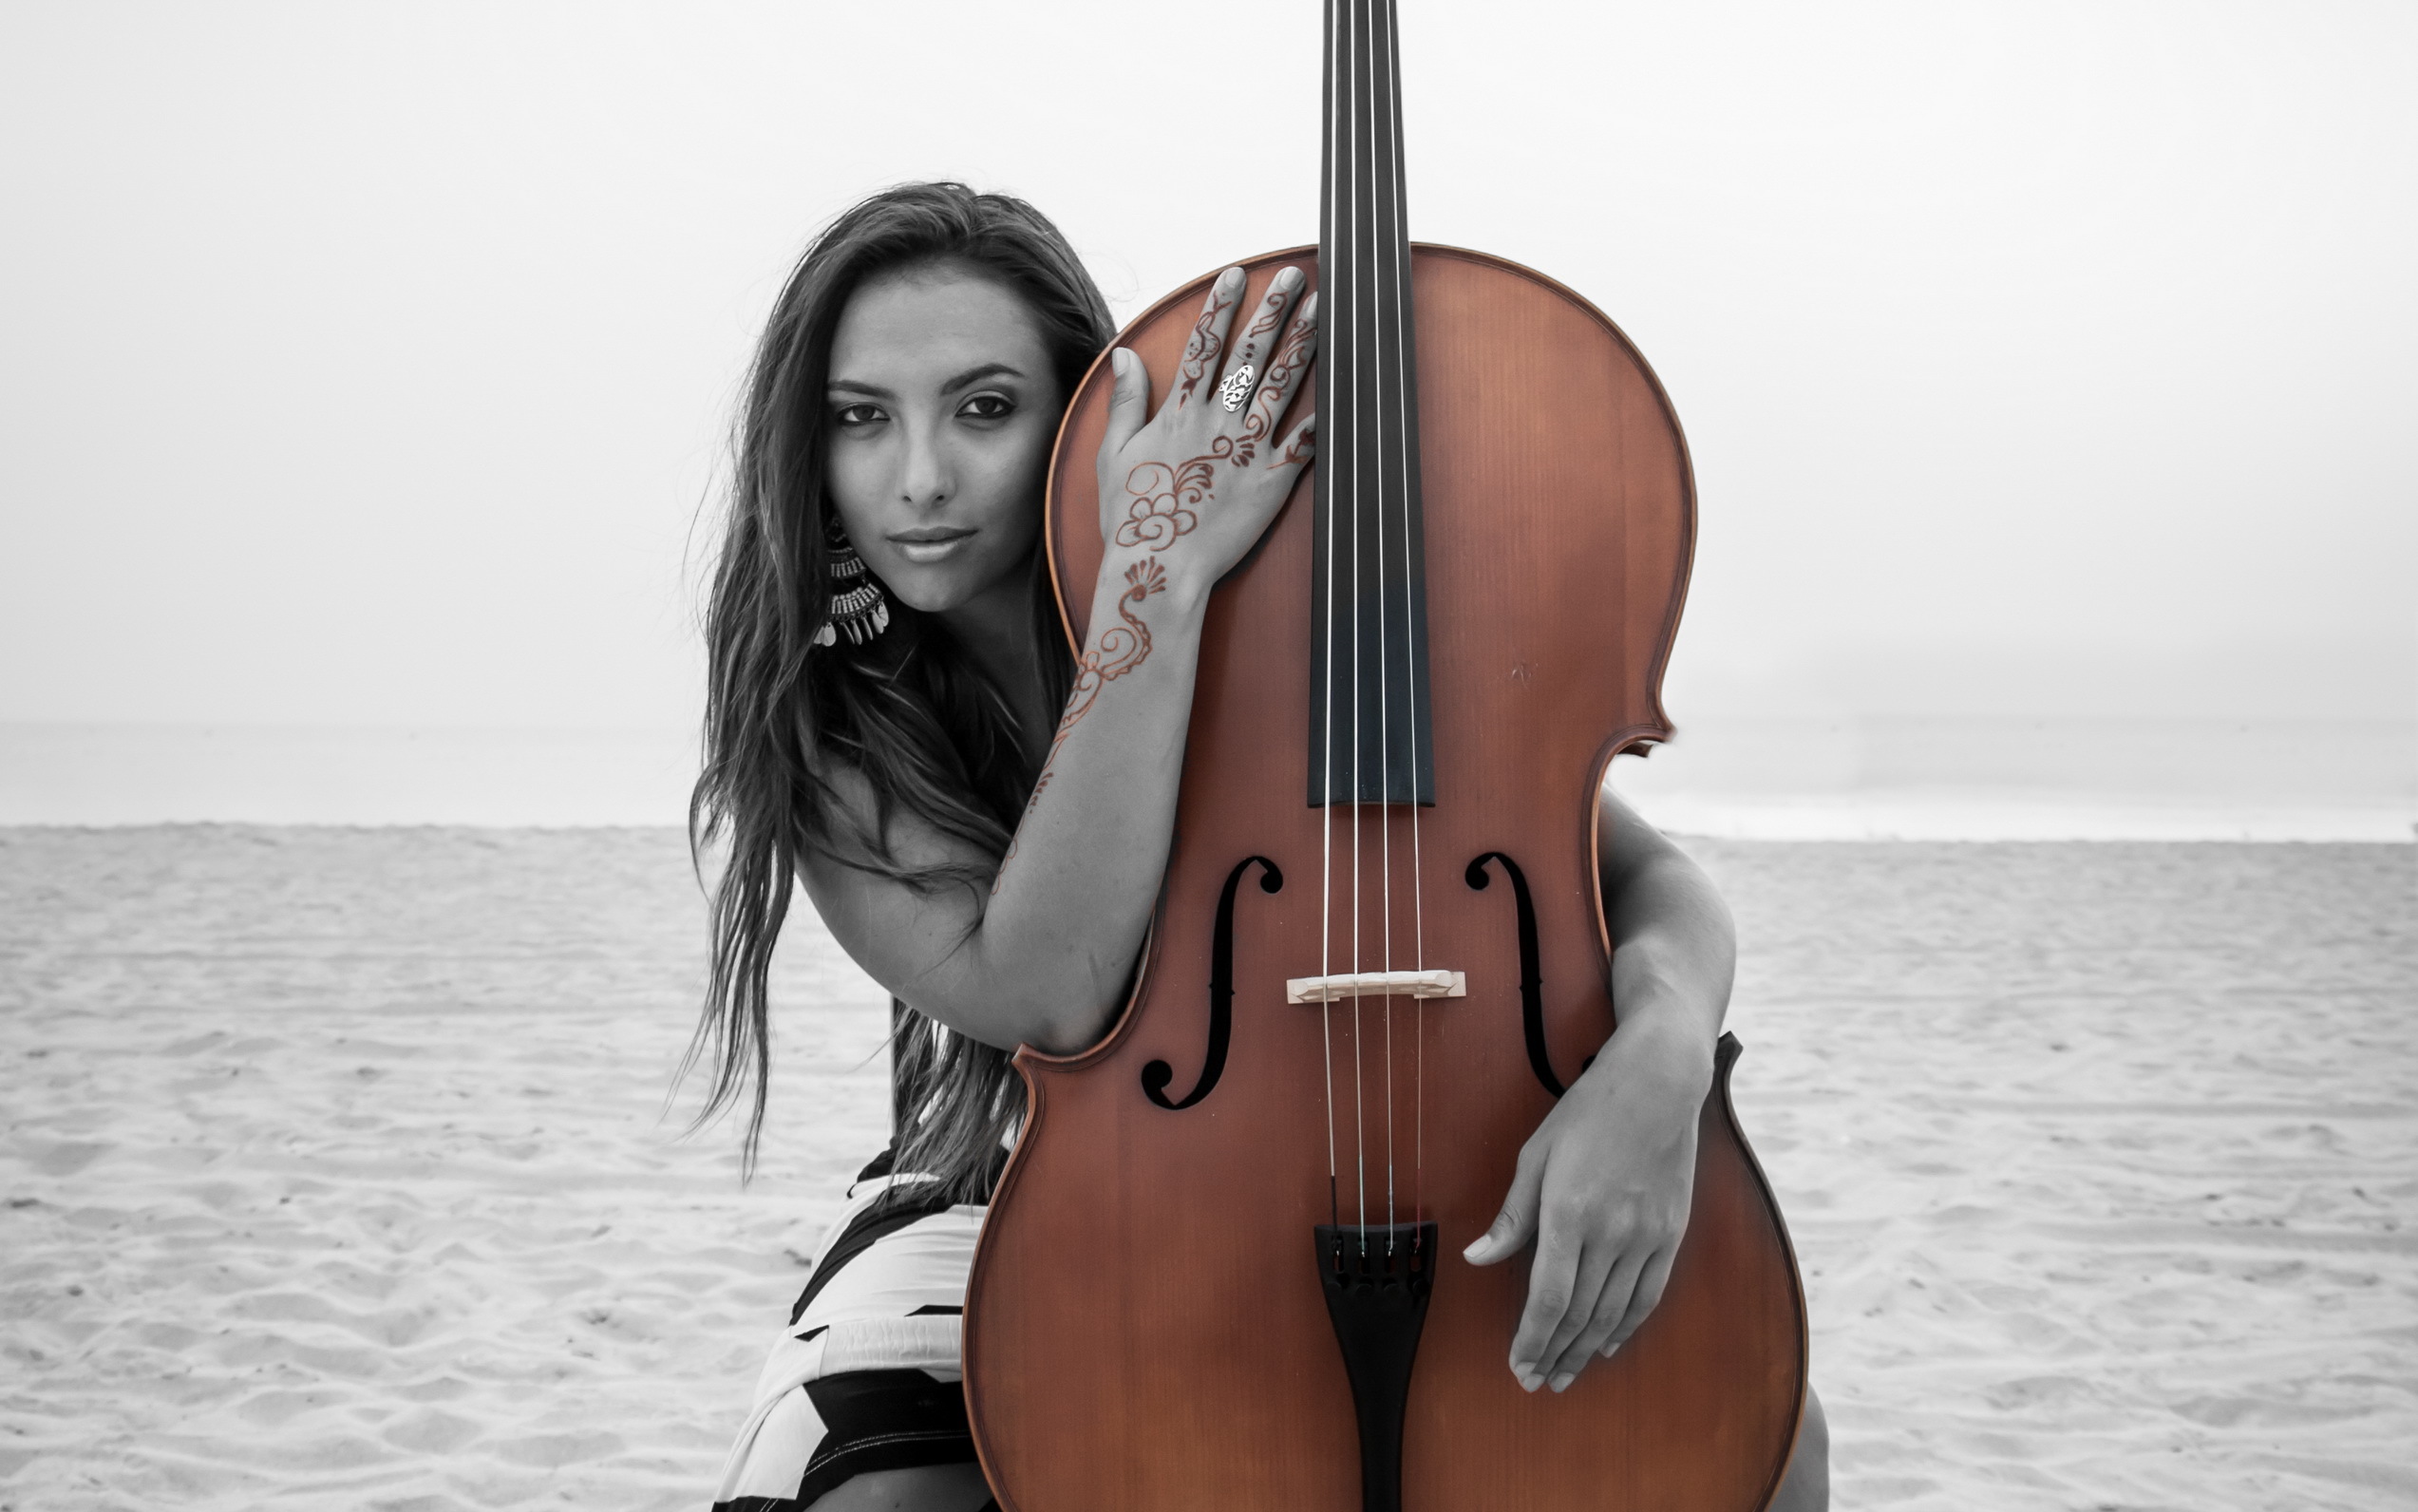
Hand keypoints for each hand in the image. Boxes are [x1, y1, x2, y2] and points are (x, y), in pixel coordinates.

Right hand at [1095, 265, 1317, 600]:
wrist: (1161, 568)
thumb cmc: (1133, 518)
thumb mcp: (1114, 454)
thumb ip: (1125, 401)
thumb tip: (1125, 355)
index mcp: (1179, 413)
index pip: (1202, 346)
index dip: (1219, 308)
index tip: (1235, 275)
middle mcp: (1216, 422)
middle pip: (1249, 354)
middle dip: (1272, 310)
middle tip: (1293, 277)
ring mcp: (1246, 450)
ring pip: (1281, 386)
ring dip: (1304, 343)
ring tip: (1324, 311)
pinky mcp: (1270, 481)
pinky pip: (1303, 443)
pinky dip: (1324, 417)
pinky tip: (1345, 389)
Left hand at [1462, 1024, 1710, 1392]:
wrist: (1658, 1086)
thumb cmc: (1588, 1113)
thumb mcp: (1537, 1156)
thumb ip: (1512, 1216)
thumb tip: (1478, 1257)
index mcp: (1569, 1213)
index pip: (1549, 1297)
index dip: (1532, 1338)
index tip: (1517, 1364)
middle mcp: (1611, 1232)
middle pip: (1580, 1314)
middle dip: (1554, 1353)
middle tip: (1536, 1381)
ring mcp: (1646, 1235)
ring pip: (1614, 1312)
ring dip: (1587, 1349)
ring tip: (1566, 1374)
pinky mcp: (1670, 1234)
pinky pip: (1648, 1294)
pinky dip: (1627, 1326)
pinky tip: (1608, 1344)